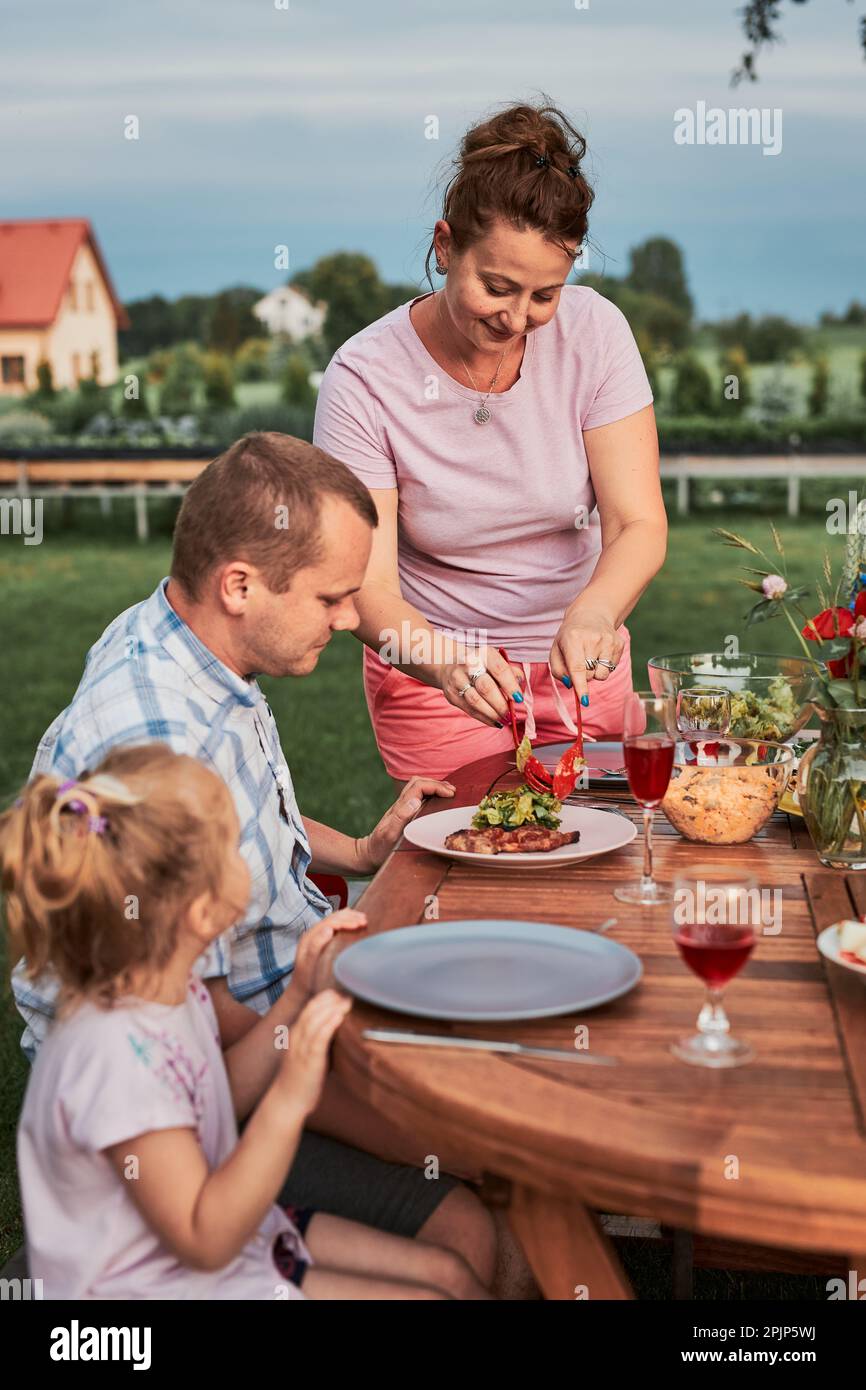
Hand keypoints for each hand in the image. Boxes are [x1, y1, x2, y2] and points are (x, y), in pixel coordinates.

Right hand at [275, 989, 352, 1117]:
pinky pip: (319, 1039)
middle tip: (346, 991)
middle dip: (329, 998)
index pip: (308, 1008)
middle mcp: (296, 1038)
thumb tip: (339, 1030)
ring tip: (347, 1000)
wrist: (287, 1103)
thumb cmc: (300, 1080)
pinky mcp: (309, 1062)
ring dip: (332, 1008)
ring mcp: (301, 1049)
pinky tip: (340, 1016)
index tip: (340, 991)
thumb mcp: (307, 1054)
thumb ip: (319, 1041)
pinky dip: (329, 1024)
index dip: (324, 998)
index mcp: (295, 1035)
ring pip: (314, 1021)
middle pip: (311, 1010)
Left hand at [290, 908, 366, 1001]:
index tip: (360, 924)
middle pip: (333, 918)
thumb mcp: (308, 965)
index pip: (330, 922)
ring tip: (363, 919)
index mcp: (309, 937)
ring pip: (334, 920)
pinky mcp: (321, 940)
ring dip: (349, 917)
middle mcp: (312, 934)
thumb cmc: (306, 980)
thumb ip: (315, 946)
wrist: (301, 990)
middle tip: (365, 920)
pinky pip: (335, 926)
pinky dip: (346, 921)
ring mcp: (316, 936)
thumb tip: (328, 929)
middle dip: (350, 917)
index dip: (346, 921)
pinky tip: (353, 921)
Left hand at [357, 777, 455, 872]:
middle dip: (437, 783)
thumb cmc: (380, 848)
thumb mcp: (389, 835)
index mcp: (400, 807)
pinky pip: (417, 797)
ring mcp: (402, 808)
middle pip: (418, 782)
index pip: (419, 786)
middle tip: (452, 792)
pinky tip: (437, 801)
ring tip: (448, 793)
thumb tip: (415, 801)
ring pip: (417, 787)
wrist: (369, 854)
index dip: (436, 786)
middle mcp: (401, 805)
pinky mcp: (403, 813)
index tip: (450, 794)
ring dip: (433, 786)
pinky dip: (430, 794)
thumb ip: (400, 817)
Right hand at [438, 644, 524, 727]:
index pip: (499, 670)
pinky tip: (495, 722)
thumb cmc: (479, 663)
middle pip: (486, 687)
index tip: (518, 698)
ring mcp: (457, 680)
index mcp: (483, 654)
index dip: (510, 685)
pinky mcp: (452, 695)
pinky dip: (484, 718)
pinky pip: (469, 710)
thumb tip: (520, 683)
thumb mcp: (494, 660)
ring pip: (476, 701)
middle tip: (510, 714)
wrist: (448, 663)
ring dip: (492, 714)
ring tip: (504, 720)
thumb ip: (509, 670)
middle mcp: (468, 665)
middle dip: (500, 704)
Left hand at [550, 609, 624, 706]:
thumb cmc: (570, 636)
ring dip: (595, 673)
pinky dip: (604, 666)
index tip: (583, 700)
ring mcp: (609, 641)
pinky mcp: (619, 644)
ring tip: (590, 658)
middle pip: (589, 675)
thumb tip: (570, 684)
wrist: (592, 614)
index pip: (577, 667)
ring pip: (602, 675)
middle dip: (582, 676)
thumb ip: (558, 670)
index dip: (580, 686)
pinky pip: (612, 669)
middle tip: (579, 661)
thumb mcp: (556, 650)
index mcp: (573, 639)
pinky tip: (600, 653)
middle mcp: (593, 639)